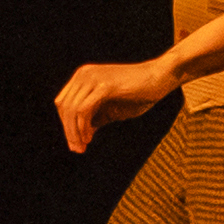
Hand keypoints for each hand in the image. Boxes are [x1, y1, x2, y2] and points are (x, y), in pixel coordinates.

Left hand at [53, 59, 173, 152]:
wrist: (160, 77)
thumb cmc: (139, 93)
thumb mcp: (112, 109)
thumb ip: (95, 118)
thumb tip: (82, 134)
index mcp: (83, 76)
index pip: (63, 103)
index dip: (66, 124)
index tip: (76, 142)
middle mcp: (84, 74)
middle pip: (64, 107)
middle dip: (68, 131)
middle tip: (77, 149)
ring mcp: (92, 78)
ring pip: (72, 110)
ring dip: (74, 132)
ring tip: (83, 146)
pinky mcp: (104, 86)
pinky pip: (84, 110)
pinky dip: (83, 126)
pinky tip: (90, 137)